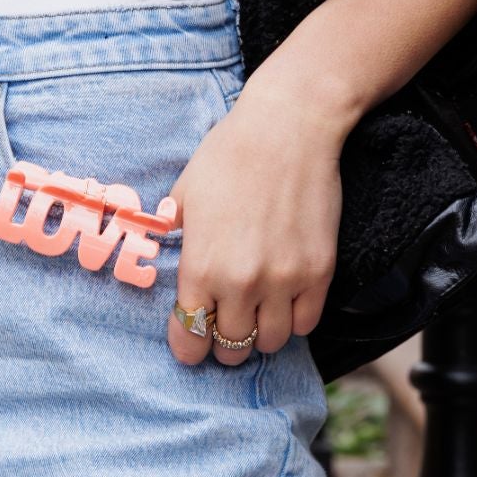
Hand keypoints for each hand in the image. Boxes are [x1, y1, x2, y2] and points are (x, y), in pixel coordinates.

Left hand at [165, 72, 348, 366]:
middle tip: (225, 328)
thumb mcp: (183, 196)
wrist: (288, 130)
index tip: (190, 345)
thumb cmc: (228, 156)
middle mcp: (241, 283)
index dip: (188, 347)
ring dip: (259, 334)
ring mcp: (284, 280)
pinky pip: (306, 323)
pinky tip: (284, 303)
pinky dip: (293, 320)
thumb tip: (157, 253)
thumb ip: (172, 236)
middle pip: (231, 347)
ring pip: (270, 341)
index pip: (191, 335)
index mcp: (200, 267)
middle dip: (224, 343)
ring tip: (256, 316)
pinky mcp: (319, 272)